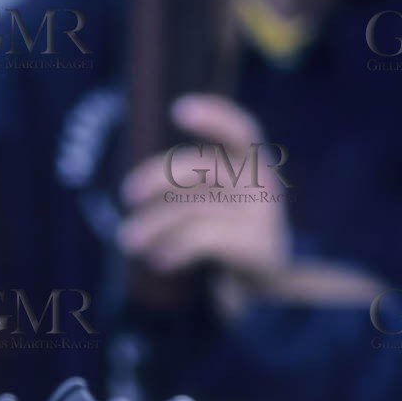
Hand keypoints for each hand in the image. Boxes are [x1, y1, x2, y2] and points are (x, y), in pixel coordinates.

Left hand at [119, 95, 289, 283]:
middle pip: (203, 168)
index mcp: (255, 165)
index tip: (178, 110)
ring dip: (154, 226)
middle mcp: (263, 183)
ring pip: (194, 209)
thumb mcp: (221, 206)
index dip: (213, 116)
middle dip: (158, 178)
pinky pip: (203, 239)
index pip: (241, 131)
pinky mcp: (256, 246)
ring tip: (128, 242)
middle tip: (127, 195)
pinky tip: (158, 261)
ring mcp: (263, 215)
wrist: (274, 290)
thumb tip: (138, 191)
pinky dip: (175, 249)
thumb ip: (196, 190)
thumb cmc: (234, 241)